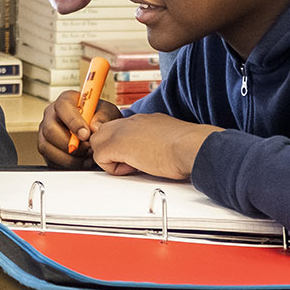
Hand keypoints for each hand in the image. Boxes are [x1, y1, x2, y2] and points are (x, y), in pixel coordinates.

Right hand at [37, 90, 119, 167]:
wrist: (96, 130)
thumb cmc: (99, 118)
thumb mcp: (107, 113)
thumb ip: (103, 117)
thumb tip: (94, 127)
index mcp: (66, 101)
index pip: (63, 107)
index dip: (73, 121)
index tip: (86, 134)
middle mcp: (51, 115)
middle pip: (50, 130)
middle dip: (70, 143)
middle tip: (88, 148)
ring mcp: (46, 132)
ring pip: (47, 147)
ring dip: (69, 156)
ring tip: (87, 155)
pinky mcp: (46, 148)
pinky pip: (50, 160)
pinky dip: (67, 164)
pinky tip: (81, 161)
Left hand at [88, 112, 219, 180]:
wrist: (191, 146)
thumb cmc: (188, 147)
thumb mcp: (170, 140)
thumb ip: (157, 141)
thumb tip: (156, 153)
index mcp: (144, 120)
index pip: (120, 129)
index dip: (123, 146)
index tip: (137, 157)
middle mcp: (131, 121)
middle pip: (104, 133)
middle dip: (111, 150)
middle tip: (131, 163)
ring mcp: (122, 130)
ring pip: (98, 143)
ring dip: (111, 158)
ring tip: (134, 166)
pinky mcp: (117, 144)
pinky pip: (100, 157)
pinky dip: (113, 168)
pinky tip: (133, 168)